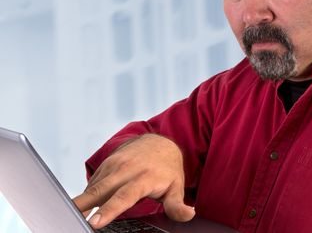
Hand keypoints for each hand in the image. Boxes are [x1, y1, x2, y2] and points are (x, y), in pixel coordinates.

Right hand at [73, 134, 194, 228]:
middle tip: (69, 218)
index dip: (109, 210)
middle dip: (83, 205)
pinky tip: (80, 207)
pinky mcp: (106, 164)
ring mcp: (114, 165)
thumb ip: (178, 204)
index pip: (124, 196)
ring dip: (80, 201)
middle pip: (101, 190)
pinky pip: (93, 182)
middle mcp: (126, 169)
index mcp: (144, 177)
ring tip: (68, 216)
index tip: (95, 222)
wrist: (159, 143)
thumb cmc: (167, 170)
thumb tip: (189, 214)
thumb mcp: (176, 187)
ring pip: (93, 186)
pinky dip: (85, 195)